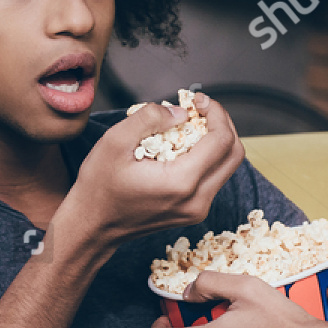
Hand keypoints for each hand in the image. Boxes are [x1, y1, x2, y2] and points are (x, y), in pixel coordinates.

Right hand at [57, 92, 244, 254]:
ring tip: (192, 124)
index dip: (216, 113)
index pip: (221, 141)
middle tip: (201, 108)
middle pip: (234, 154)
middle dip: (222, 124)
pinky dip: (207, 157)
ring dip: (216, 140)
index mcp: (181, 182)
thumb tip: (180, 112)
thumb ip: (149, 118)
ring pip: (227, 167)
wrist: (93, 227)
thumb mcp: (114, 141)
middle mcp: (196, 200)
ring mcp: (197, 210)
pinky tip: (185, 145)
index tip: (198, 100)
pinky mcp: (193, 212)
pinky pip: (213, 178)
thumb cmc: (99, 187)